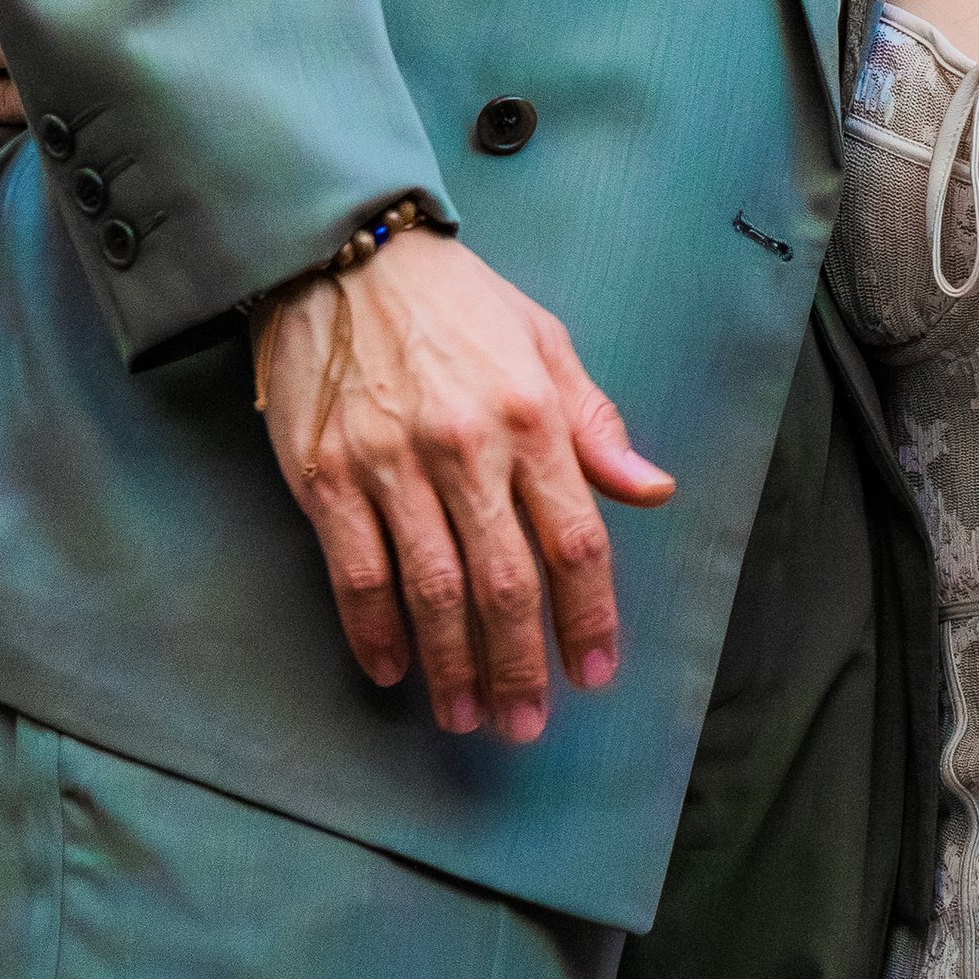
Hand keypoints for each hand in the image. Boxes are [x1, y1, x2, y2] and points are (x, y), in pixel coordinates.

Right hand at [253, 229, 675, 741]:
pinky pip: (356, 575)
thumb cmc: (453, 301)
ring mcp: (391, 464)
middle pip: (507, 584)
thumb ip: (596, 426)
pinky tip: (392, 671)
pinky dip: (375, 634)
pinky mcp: (326, 476)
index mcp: (531, 415)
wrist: (342, 254)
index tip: (595, 672)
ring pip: (433, 592)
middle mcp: (466, 446)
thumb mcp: (543, 342)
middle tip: (526, 724)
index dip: (590, 618)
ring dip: (453, 666)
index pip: (576, 540)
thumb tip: (652, 491)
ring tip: (466, 716)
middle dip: (522, 667)